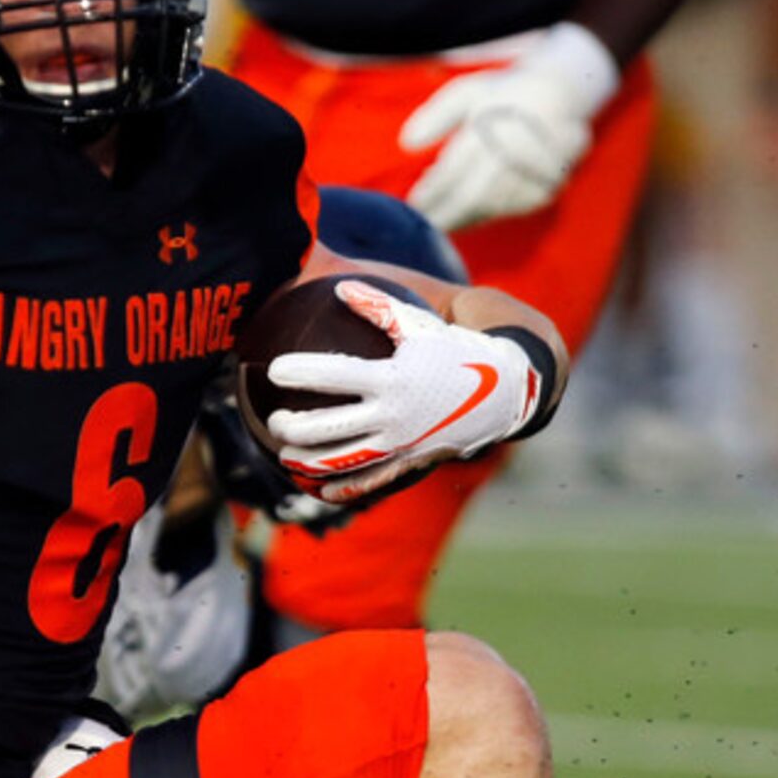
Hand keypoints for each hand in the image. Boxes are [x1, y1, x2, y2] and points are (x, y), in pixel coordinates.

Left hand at [264, 280, 540, 503]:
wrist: (504, 390)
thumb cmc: (455, 350)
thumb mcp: (419, 324)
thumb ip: (377, 306)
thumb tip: (340, 286)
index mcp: (392, 378)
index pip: (334, 375)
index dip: (300, 372)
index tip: (273, 369)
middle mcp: (392, 415)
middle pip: (327, 428)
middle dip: (292, 427)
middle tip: (274, 420)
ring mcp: (400, 444)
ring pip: (341, 462)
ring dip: (306, 462)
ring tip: (285, 455)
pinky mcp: (409, 462)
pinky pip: (370, 482)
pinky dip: (342, 489)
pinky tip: (320, 490)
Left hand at [399, 23, 618, 232]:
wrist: (562, 93)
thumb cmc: (505, 94)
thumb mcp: (467, 93)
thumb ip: (436, 117)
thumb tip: (405, 143)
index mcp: (488, 128)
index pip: (450, 173)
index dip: (429, 193)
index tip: (411, 205)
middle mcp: (512, 152)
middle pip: (469, 197)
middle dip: (443, 215)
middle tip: (423, 226)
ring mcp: (532, 172)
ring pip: (490, 207)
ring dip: (463, 218)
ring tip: (442, 222)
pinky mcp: (548, 186)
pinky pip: (512, 209)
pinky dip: (488, 215)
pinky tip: (470, 216)